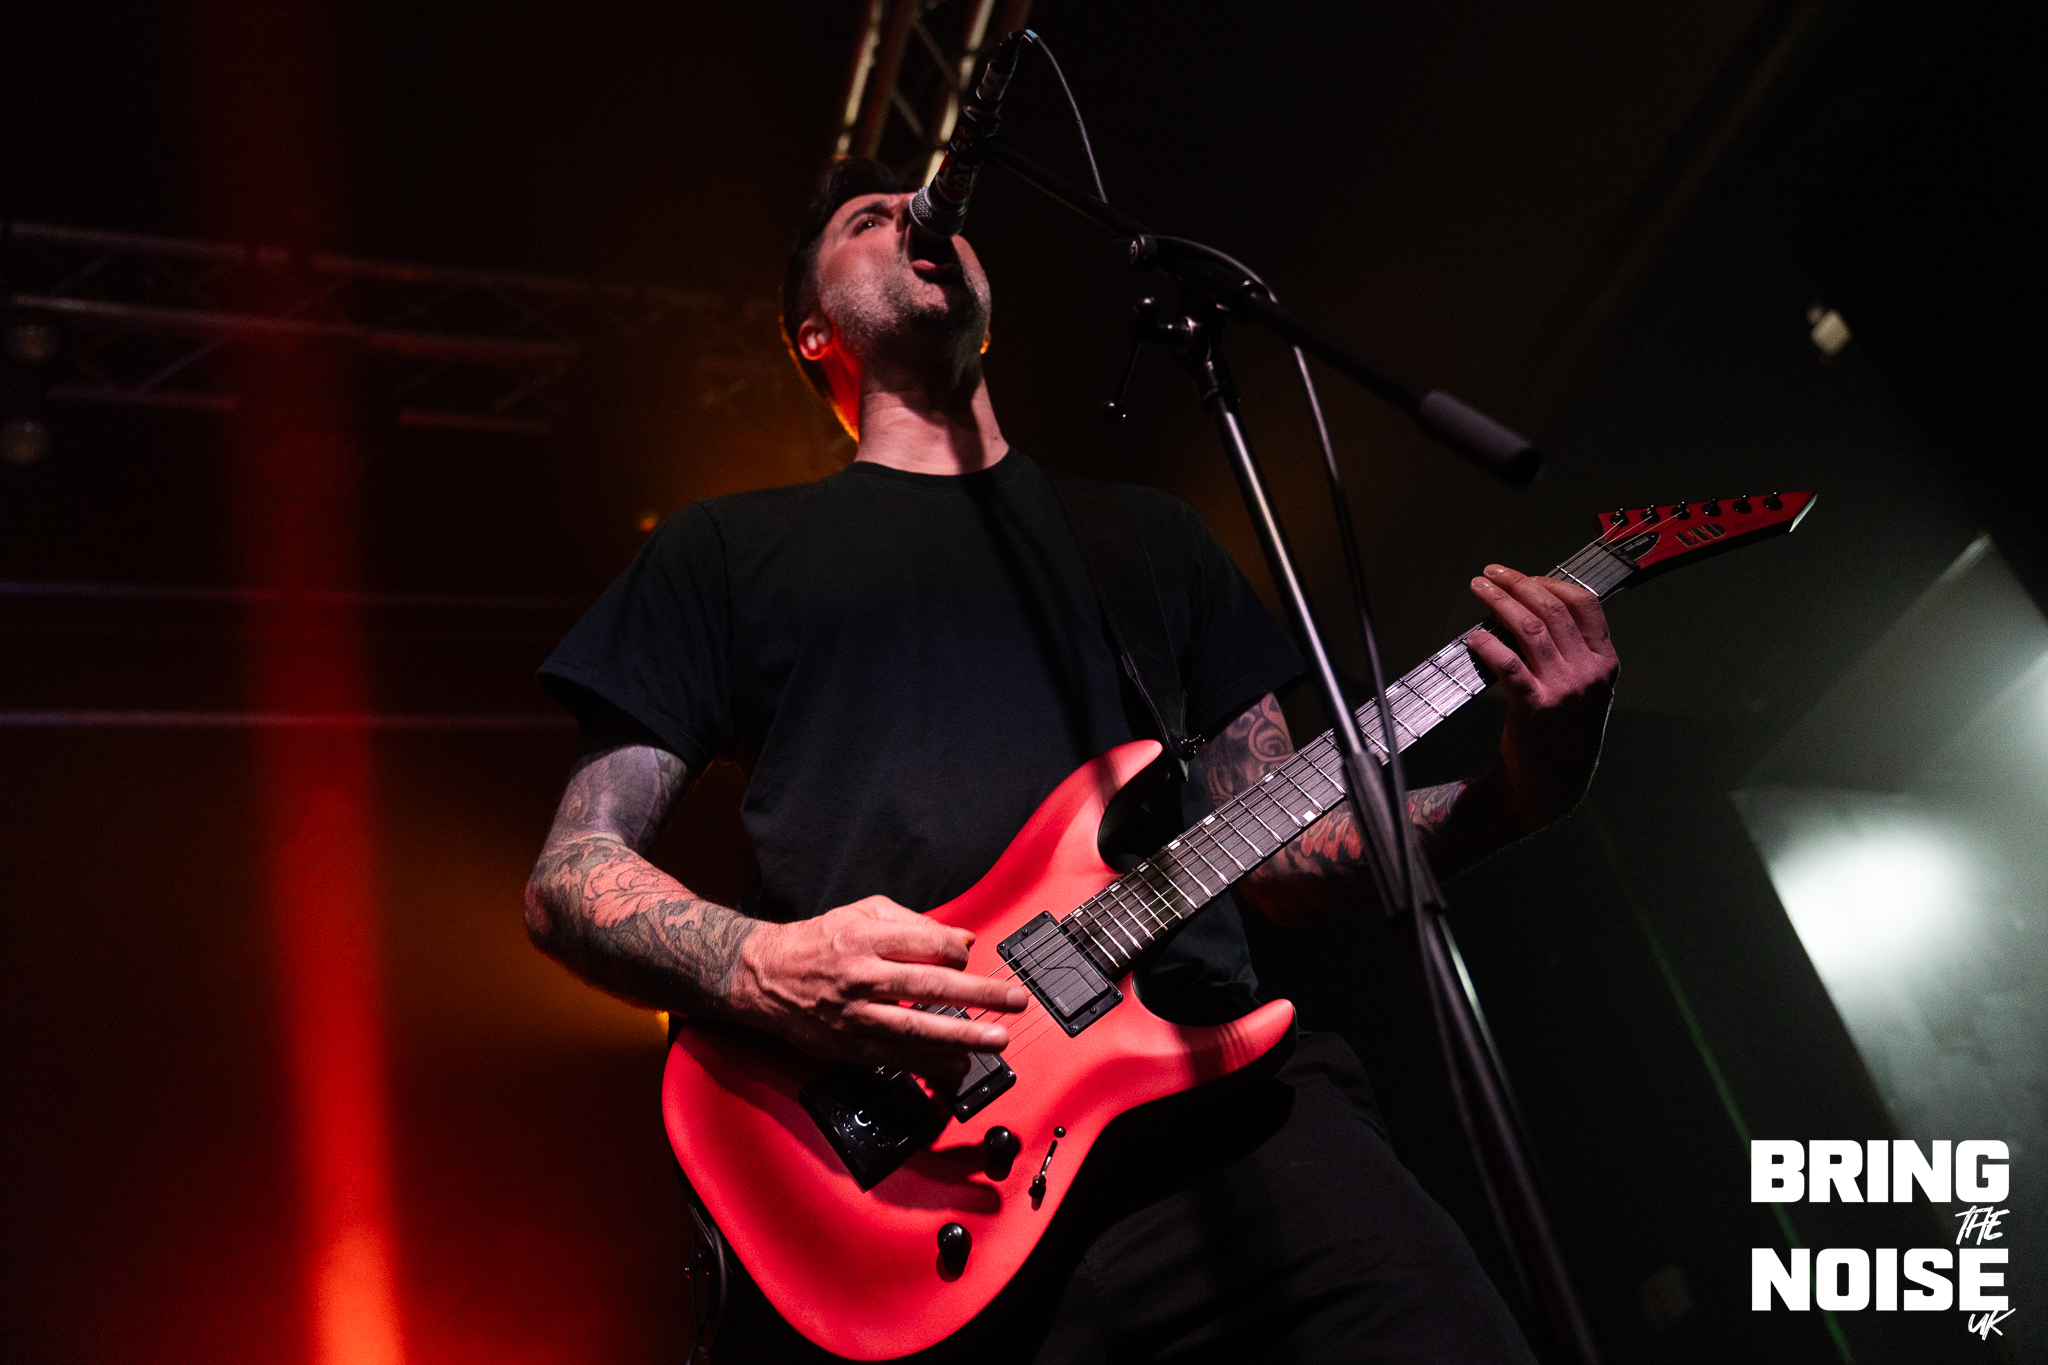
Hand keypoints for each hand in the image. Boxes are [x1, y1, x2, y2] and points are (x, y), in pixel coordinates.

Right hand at [730, 896, 1027, 1084]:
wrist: (765, 976)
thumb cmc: (819, 941)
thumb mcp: (862, 913)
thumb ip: (914, 923)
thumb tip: (963, 940)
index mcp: (867, 936)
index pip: (926, 942)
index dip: (957, 951)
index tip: (971, 957)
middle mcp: (862, 974)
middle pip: (930, 984)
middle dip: (979, 994)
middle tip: (1015, 1001)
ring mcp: (855, 1013)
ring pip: (916, 1026)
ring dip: (961, 1036)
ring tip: (995, 1040)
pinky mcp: (850, 1044)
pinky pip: (896, 1056)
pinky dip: (930, 1063)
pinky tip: (958, 1066)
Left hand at [1465, 564, 1618, 831]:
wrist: (1555, 784)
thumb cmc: (1564, 731)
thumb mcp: (1586, 688)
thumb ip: (1572, 651)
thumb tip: (1532, 608)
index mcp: (1604, 662)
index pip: (1584, 604)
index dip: (1551, 583)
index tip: (1525, 577)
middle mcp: (1588, 672)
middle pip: (1551, 610)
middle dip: (1518, 583)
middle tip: (1491, 573)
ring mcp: (1563, 689)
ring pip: (1530, 629)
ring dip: (1499, 602)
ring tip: (1479, 588)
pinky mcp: (1534, 707)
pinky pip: (1509, 664)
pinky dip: (1489, 644)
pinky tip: (1474, 636)